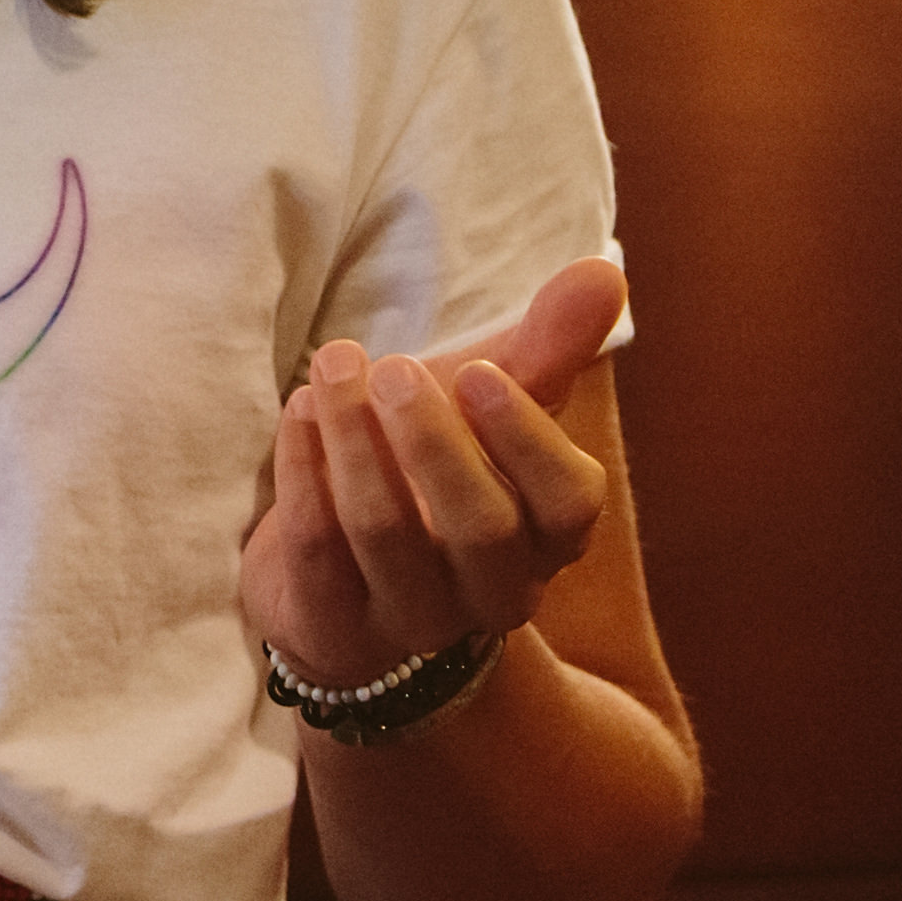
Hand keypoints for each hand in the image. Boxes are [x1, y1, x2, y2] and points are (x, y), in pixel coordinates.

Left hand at [242, 255, 624, 693]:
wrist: (339, 578)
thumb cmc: (429, 474)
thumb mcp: (489, 409)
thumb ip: (547, 348)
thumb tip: (605, 272)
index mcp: (545, 537)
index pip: (569, 507)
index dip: (528, 441)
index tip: (478, 373)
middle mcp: (491, 589)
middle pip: (482, 529)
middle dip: (433, 442)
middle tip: (392, 368)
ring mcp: (411, 618)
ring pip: (387, 537)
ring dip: (355, 444)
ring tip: (331, 369)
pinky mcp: (334, 628)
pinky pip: (318, 555)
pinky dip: (303, 475)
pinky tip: (296, 413)